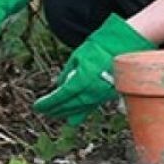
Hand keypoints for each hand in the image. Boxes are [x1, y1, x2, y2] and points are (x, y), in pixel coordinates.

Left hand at [33, 13, 155, 122]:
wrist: (125, 46)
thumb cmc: (100, 47)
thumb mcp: (78, 55)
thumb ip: (68, 71)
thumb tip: (58, 85)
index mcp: (82, 79)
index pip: (61, 95)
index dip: (48, 102)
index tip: (38, 106)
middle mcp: (92, 90)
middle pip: (70, 105)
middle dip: (56, 109)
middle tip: (45, 112)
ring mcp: (101, 94)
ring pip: (81, 108)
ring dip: (67, 112)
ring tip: (56, 114)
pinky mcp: (108, 95)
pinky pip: (91, 106)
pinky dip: (81, 112)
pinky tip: (74, 117)